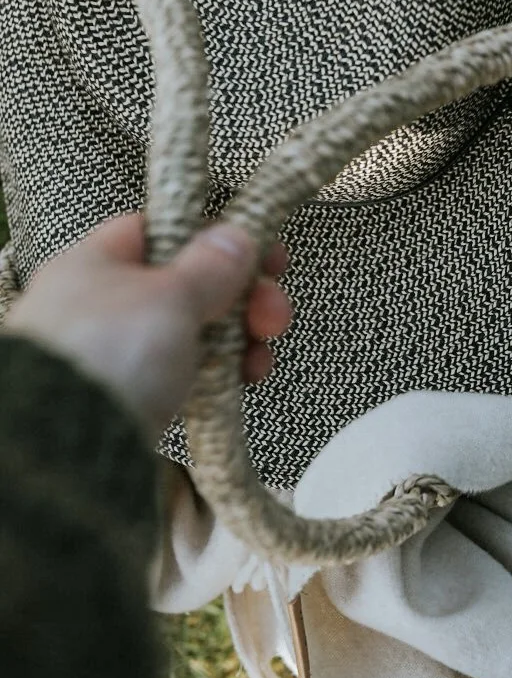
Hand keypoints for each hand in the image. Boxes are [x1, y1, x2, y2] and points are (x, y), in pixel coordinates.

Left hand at [2, 212, 292, 442]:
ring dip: (239, 339)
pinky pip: (187, 371)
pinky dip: (219, 372)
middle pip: (188, 283)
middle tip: (273, 315)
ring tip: (260, 360)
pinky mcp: (134, 394)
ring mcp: (118, 352)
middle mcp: (103, 303)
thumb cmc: (112, 353)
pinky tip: (243, 380)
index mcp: (97, 262)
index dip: (216, 237)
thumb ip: (209, 265)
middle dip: (242, 297)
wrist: (71, 446)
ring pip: (194, 330)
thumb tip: (235, 235)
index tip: (263, 253)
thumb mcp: (170, 296)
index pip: (163, 231)